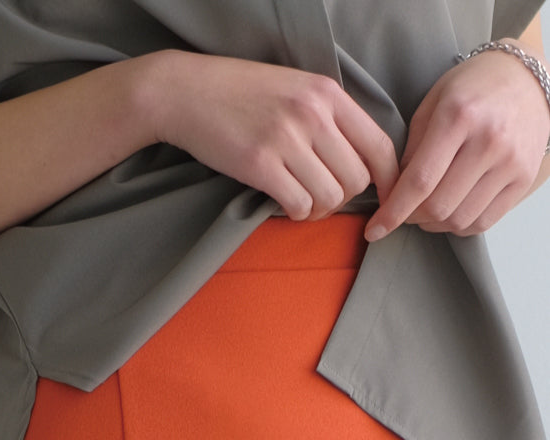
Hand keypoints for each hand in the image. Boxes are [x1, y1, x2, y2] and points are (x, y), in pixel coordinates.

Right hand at [150, 50, 398, 220]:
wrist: (184, 92)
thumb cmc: (238, 94)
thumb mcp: (294, 90)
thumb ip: (328, 117)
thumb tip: (357, 160)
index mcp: (327, 94)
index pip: (379, 146)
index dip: (389, 182)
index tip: (384, 200)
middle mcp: (312, 114)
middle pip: (357, 178)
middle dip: (346, 199)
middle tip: (325, 199)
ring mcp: (286, 138)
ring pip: (331, 196)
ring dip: (320, 210)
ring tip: (304, 205)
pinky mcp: (259, 162)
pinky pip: (299, 203)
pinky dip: (297, 214)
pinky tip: (286, 206)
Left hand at [364, 39, 549, 241]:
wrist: (525, 78)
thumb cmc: (471, 89)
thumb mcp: (430, 105)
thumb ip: (410, 150)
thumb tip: (393, 193)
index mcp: (458, 117)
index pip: (419, 181)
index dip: (393, 212)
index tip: (375, 230)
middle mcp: (489, 141)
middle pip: (438, 207)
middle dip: (411, 217)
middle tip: (404, 210)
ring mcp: (511, 162)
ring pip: (459, 220)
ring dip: (433, 224)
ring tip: (426, 209)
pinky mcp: (524, 179)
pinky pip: (483, 222)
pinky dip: (458, 226)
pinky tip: (450, 211)